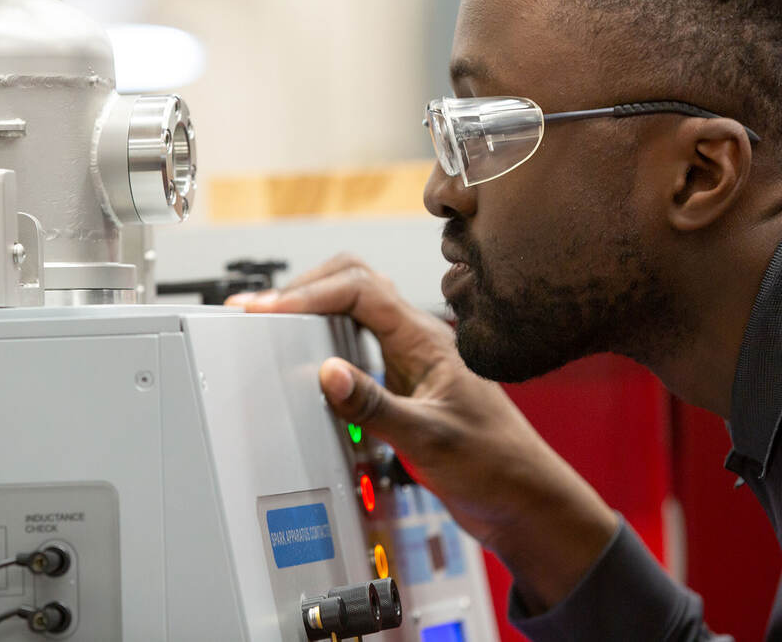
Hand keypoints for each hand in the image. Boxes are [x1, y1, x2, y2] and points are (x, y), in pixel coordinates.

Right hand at [226, 254, 618, 611]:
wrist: (525, 499)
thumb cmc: (496, 466)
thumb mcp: (430, 439)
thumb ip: (376, 407)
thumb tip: (327, 373)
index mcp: (427, 339)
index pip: (360, 289)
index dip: (309, 293)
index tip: (267, 309)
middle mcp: (418, 340)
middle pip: (354, 282)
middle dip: (303, 288)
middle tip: (256, 308)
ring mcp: (411, 359)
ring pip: (356, 308)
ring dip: (314, 307)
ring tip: (271, 321)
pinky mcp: (405, 383)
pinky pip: (359, 343)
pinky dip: (326, 339)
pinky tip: (307, 358)